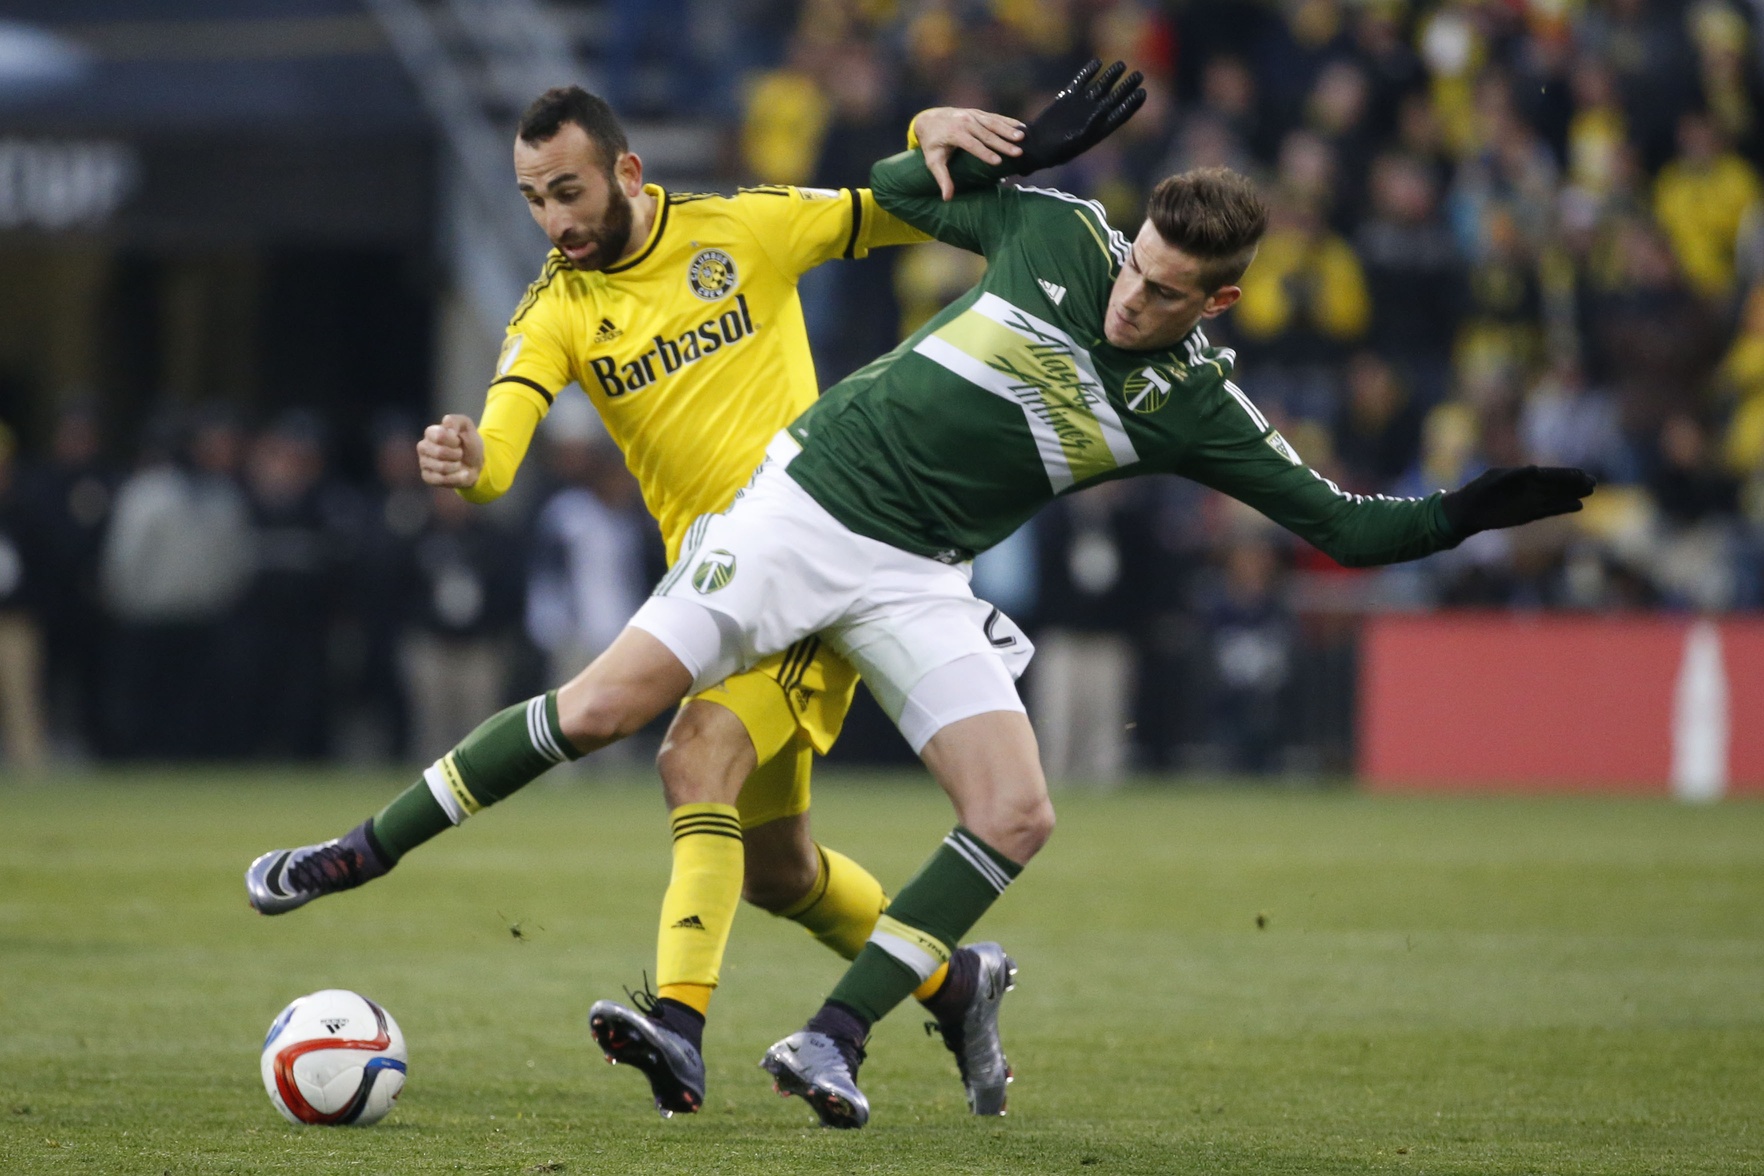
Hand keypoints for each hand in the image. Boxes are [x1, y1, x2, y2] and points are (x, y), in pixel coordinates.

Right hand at [416, 414, 483, 488]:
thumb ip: (456, 421)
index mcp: (430, 432)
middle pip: (439, 452)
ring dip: (457, 466)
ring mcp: (424, 462)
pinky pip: (441, 480)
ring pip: (442, 467)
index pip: (439, 435)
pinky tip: (460, 474)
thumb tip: (445, 424)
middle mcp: (423, 447)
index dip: (454, 440)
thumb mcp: (467, 426)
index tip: (459, 441)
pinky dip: (456, 478)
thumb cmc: (468, 443)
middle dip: (457, 454)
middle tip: (460, 453)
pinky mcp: (428, 477)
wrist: (476, 463)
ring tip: (459, 463)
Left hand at [912, 107, 1025, 199]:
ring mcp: (972, 115)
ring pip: (993, 123)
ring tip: (1022, 137)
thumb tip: (947, 199)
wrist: (929, 119)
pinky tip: (1021, 126)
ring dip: (1008, 130)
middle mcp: (964, 121)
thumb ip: (942, 178)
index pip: (972, 144)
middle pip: (986, 134)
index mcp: (954, 133)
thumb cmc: (932, 144)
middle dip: (1003, 143)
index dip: (985, 153)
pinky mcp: (978, 113)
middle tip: (1018, 152)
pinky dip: (1008, 121)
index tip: (998, 162)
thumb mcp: (933, 161)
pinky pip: (995, 117)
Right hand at [1015, 58, 1145, 174]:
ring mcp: (1082, 104)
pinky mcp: (1068, 96)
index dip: (1133, 103)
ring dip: (1112, 76)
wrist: (1035, 146)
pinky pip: (1081, 81)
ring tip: (1122, 64)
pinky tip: (1097, 62)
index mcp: (1100, 129)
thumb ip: (1092, 125)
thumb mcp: (1077, 140)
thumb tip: (1104, 109)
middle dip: (1127, 86)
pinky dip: (1089, 72)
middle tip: (1139, 75)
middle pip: (1116, 98)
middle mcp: (1094, 115)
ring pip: (1101, 87)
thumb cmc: (1057, 151)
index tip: (1142, 92)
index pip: (1122, 113)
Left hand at [1440, 466, 1596, 539]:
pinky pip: (1550, 510)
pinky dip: (1563, 507)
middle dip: (1575, 483)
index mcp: (1524, 476)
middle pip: (1558, 485)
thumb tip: (1535, 469)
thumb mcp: (1494, 480)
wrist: (1468, 511)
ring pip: (1557, 497)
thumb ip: (1513, 475)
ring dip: (1573, 495)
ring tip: (1589, 492)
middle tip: (1593, 483)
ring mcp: (1531, 501)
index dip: (1566, 474)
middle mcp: (1531, 488)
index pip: (1550, 474)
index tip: (1582, 474)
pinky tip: (1577, 505)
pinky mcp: (1528, 514)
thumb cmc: (1479, 490)